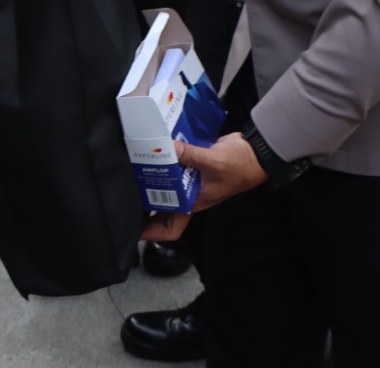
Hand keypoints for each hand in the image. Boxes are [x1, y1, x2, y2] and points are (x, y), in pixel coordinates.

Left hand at [139, 133, 266, 239]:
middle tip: (123, 194)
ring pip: (165, 185)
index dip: (150, 233)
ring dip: (152, 178)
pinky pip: (173, 165)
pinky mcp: (192, 165)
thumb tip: (166, 148)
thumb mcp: (213, 161)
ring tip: (132, 169)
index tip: (131, 231)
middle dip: (143, 202)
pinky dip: (165, 158)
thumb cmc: (240, 166)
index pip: (170, 227)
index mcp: (194, 203)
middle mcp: (189, 194)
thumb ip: (189, 154)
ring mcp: (190, 180)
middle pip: (161, 206)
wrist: (256, 152)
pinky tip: (153, 149)